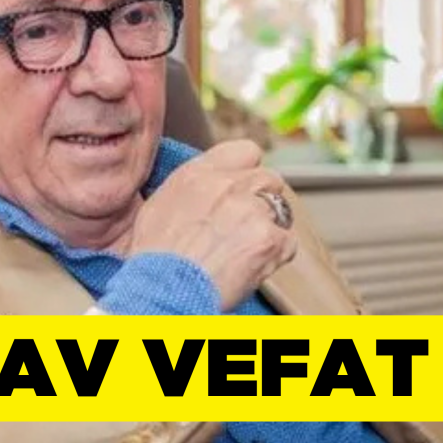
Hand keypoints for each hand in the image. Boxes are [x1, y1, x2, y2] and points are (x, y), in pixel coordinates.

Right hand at [128, 139, 298, 310]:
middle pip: (270, 179)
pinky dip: (274, 258)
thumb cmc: (154, 260)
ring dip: (268, 230)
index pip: (246, 151)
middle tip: (244, 229)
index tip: (243, 190)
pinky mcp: (270, 239)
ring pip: (281, 212)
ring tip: (242, 254)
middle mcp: (228, 185)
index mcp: (199, 173)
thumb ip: (191, 188)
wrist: (163, 292)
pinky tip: (250, 269)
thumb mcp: (158, 208)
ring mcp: (252, 210)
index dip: (249, 171)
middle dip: (263, 202)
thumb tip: (206, 188)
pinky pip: (288, 244)